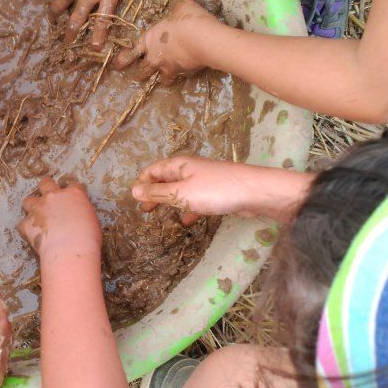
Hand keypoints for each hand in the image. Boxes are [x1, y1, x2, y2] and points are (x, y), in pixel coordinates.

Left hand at [20, 177, 102, 258]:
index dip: (72, 192)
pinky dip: (27, 229)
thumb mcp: (92, 221)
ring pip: (29, 200)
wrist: (70, 250)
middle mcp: (54, 196)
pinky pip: (23, 224)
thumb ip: (81, 214)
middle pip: (46, 183)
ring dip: (32, 207)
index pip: (73, 186)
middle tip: (47, 195)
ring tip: (36, 217)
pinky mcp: (28, 223)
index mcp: (74, 194)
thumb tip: (77, 218)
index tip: (72, 198)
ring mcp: (39, 208)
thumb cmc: (87, 238)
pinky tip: (32, 236)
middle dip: (45, 187)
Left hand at [114, 0, 214, 81]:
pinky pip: (178, 79)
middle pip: (141, 70)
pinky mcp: (182, 73)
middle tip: (134, 77)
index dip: (123, 58)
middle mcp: (155, 55)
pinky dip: (179, 78)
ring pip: (158, 79)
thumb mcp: (181, 3)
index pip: (132, 50)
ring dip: (158, 79)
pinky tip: (183, 75)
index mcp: (150, 38)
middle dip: (137, 74)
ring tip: (160, 81)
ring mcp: (167, 66)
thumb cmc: (186, 19)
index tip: (117, 65)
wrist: (202, 39)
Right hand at [132, 156, 311, 225]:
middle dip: (153, 194)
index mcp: (178, 165)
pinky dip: (187, 209)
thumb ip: (157, 194)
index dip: (141, 183)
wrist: (254, 192)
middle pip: (165, 179)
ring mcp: (203, 181)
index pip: (152, 170)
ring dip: (169, 202)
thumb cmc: (215, 190)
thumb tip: (133, 191)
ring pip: (180, 190)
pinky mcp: (215, 193)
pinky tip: (186, 222)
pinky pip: (194, 199)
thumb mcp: (181, 194)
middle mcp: (189, 170)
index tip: (134, 200)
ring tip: (160, 216)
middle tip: (144, 211)